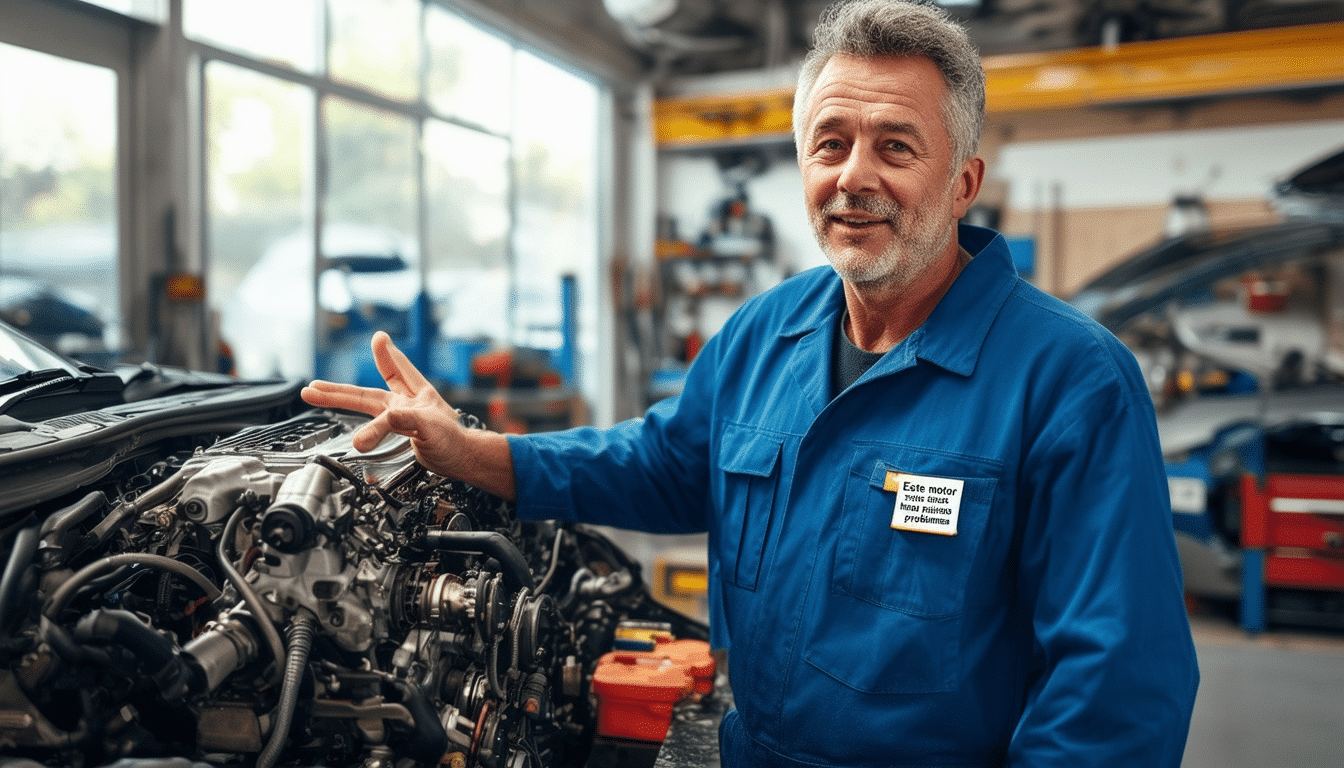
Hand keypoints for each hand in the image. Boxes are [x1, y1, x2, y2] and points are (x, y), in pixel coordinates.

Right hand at [301, 332, 513, 498]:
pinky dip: (362, 430)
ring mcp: (400, 419)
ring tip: (315, 395)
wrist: (461, 461)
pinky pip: (375, 428)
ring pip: (365, 407)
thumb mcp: (431, 427)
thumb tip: (386, 418)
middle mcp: (405, 404)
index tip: (378, 339)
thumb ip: (408, 420)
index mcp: (417, 396)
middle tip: (312, 386)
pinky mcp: (398, 435)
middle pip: (366, 394)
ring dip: (340, 401)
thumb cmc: (455, 440)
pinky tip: (353, 432)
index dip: (386, 355)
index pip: (397, 371)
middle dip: (338, 389)